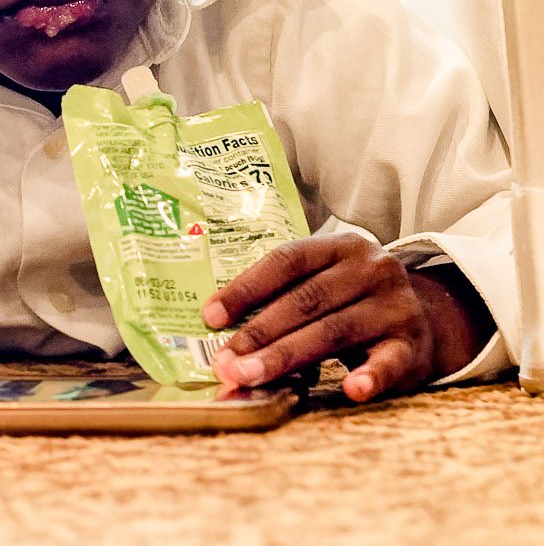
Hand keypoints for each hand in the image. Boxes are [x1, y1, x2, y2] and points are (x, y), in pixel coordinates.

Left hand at [204, 235, 491, 401]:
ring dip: (286, 357)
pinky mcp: (413, 345)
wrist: (427, 318)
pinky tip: (350, 389)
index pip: (286, 261)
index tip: (211, 318)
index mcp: (340, 246)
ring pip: (333, 331)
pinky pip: (389, 362)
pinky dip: (370, 376)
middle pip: (305, 300)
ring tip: (251, 375)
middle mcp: (371, 269)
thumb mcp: (325, 283)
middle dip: (258, 333)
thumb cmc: (353, 300)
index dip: (246, 288)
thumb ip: (283, 297)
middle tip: (225, 362)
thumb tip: (220, 332)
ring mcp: (395, 307)